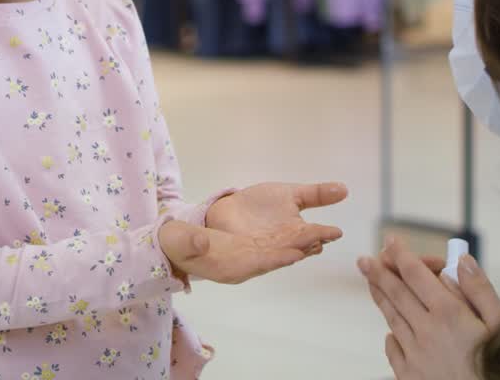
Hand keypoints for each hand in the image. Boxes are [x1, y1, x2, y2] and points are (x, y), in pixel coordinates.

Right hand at [159, 220, 309, 284]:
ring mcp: (249, 254)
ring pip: (279, 251)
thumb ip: (189, 242)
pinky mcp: (251, 243)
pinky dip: (293, 238)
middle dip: (296, 251)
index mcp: (226, 267)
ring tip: (322, 236)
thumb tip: (202, 242)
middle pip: (275, 259)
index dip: (275, 260)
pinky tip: (308, 233)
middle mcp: (243, 264)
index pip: (256, 265)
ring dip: (300, 245)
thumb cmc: (176, 245)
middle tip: (319, 240)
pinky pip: (276, 242)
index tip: (294, 253)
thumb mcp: (177, 241)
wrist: (177, 242)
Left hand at [205, 182, 347, 254]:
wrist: (227, 212)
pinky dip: (276, 258)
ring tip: (306, 249)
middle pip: (302, 245)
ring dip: (296, 252)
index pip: (314, 234)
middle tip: (323, 239)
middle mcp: (286, 244)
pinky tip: (286, 255)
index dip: (324, 233)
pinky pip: (265, 260)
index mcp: (297, 230)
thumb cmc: (260, 206)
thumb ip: (316, 194)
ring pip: (286, 254)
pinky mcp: (251, 257)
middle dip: (311, 243)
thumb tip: (345, 189)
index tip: (336, 232)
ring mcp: (270, 252)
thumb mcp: (290, 194)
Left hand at [358, 237, 499, 379]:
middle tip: (365, 259)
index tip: (391, 241)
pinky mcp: (410, 376)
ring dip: (380, 297)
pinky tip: (391, 328)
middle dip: (379, 272)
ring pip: (391, 317)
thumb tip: (461, 261)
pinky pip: (393, 348)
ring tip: (371, 283)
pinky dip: (391, 333)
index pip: (416, 274)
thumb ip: (480, 290)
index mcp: (449, 313)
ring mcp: (415, 355)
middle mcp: (426, 331)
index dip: (401, 255)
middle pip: (396, 293)